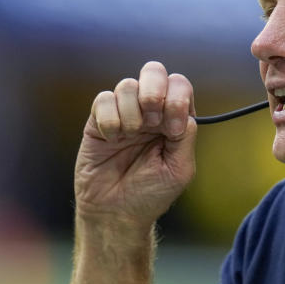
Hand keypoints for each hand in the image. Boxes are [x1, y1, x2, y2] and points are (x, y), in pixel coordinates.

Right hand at [74, 61, 196, 227]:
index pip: (179, 86)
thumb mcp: (180, 169)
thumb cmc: (151, 194)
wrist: (116, 213)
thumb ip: (186, 137)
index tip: (173, 128)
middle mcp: (150, 111)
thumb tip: (183, 111)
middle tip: (152, 121)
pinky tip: (112, 139)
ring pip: (127, 85)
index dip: (178, 99)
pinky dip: (110, 119)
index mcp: (174, 119)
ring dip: (131, 112)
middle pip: (154, 71)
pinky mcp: (98, 120)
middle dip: (154, 91)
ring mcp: (124, 113)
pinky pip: (103, 99)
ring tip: (130, 136)